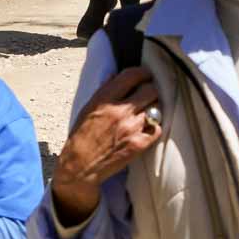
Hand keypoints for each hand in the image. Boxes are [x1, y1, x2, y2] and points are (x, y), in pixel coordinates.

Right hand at [51, 68, 162, 224]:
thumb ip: (104, 90)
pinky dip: (154, 128)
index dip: (142, 73)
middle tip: (148, 96)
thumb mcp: (88, 107)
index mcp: (105, 98)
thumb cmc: (82, 136)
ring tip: (145, 114)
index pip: (132, 75)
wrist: (80, 166)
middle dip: (151, 91)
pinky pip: (157, 129)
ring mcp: (131, 127)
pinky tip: (146, 130)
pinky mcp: (139, 144)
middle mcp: (120, 110)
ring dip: (152, 110)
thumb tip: (115, 75)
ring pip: (156, 109)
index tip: (145, 76)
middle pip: (150, 90)